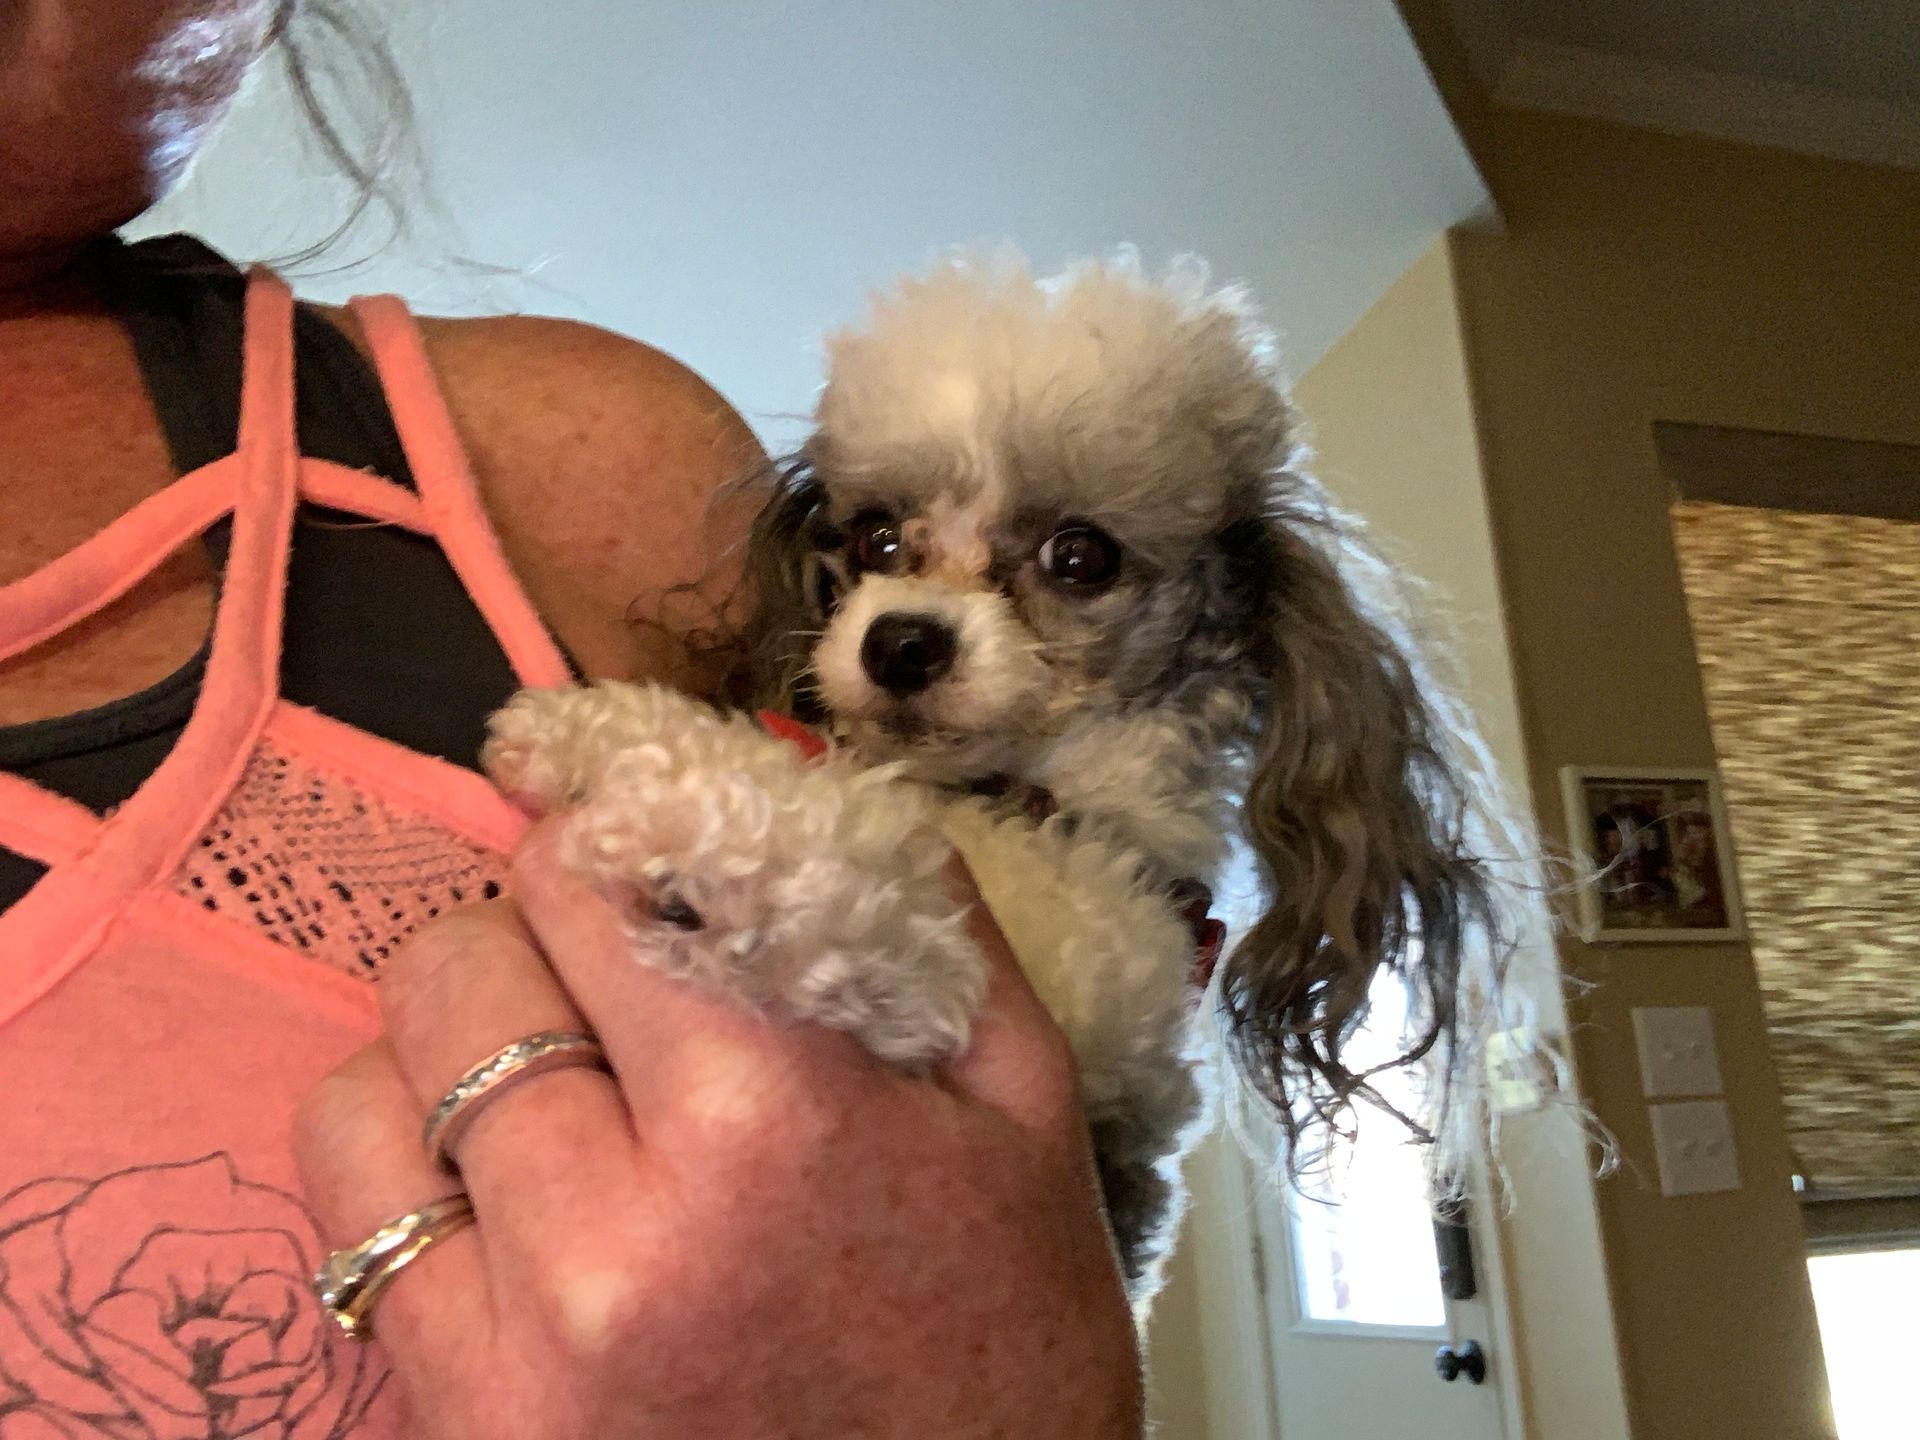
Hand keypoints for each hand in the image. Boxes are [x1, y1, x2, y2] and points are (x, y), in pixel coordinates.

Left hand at [293, 821, 1142, 1438]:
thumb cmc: (1011, 1346)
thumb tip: (807, 777)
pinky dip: (402, 1166)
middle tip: (599, 971)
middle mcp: (617, 1230)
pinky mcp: (462, 1423)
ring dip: (445, 1049)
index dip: (604, 839)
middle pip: (457, 966)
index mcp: (772, 1122)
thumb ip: (932, 924)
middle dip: (526, 935)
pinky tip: (498, 1184)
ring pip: (366, 1085)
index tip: (623, 846)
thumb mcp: (1025, 1114)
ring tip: (541, 1078)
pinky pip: (347, 1225)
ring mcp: (517, 1342)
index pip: (592, 884)